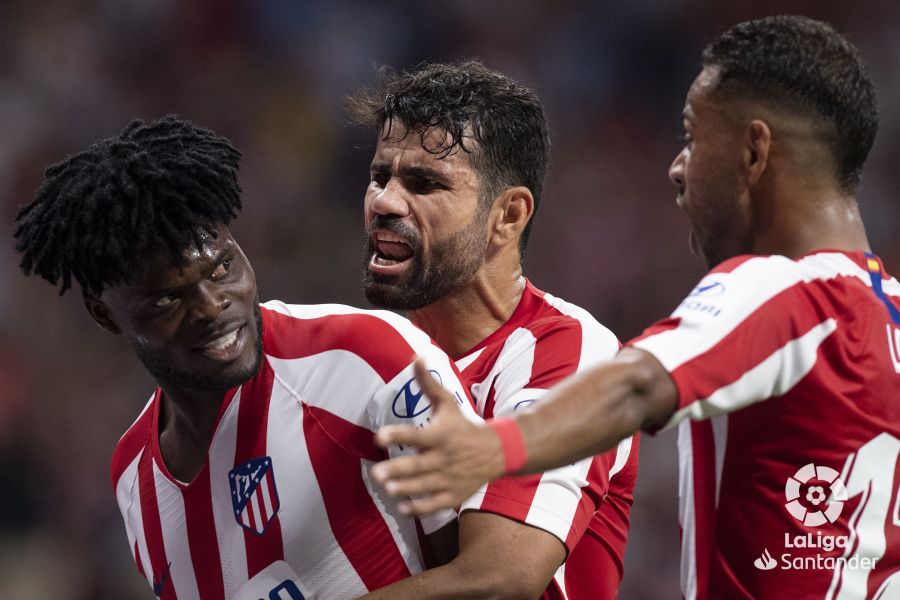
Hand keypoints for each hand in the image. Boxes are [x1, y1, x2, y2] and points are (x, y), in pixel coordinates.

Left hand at [371, 358, 506, 515]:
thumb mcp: (448, 403)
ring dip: (406, 489)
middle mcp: (445, 458)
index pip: (417, 435)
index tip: (379, 437)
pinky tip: (403, 507)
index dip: (398, 435)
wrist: (498, 452)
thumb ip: (428, 384)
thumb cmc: (464, 425)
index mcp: (441, 435)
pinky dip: (420, 508)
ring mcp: (450, 478)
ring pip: (425, 486)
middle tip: (376, 473)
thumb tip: (416, 356)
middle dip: (398, 470)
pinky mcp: (454, 495)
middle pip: (419, 465)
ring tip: (388, 489)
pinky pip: (435, 504)